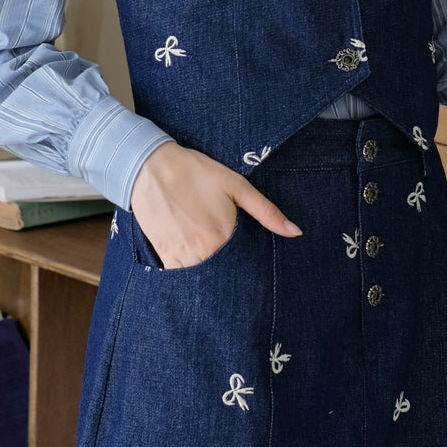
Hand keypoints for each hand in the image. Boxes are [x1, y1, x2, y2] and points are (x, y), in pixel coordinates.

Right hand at [129, 141, 300, 268]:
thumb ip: (266, 212)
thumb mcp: (236, 185)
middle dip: (232, 275)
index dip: (251, 268)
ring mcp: (180, 256)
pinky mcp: (164, 255)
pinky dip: (190, 274)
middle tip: (236, 267)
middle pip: (223, 277)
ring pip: (201, 280)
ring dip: (211, 276)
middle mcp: (201, 252)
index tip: (255, 271)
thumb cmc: (195, 172)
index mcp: (223, 237)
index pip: (245, 266)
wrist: (150, 166)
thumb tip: (295, 232)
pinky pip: (180, 277)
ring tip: (215, 259)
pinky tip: (196, 261)